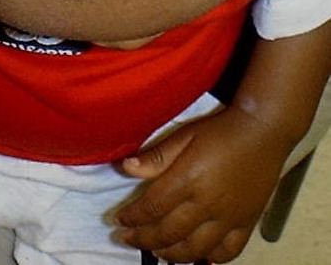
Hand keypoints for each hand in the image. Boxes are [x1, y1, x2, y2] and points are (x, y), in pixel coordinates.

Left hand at [115, 106, 293, 262]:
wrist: (262, 131)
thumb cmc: (220, 130)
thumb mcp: (184, 135)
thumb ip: (156, 156)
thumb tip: (125, 167)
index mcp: (188, 179)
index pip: (153, 207)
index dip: (133, 217)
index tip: (119, 220)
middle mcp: (208, 203)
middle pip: (169, 232)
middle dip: (144, 239)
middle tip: (127, 239)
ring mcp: (229, 217)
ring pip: (195, 249)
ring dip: (171, 254)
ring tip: (156, 251)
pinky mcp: (247, 223)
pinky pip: (228, 252)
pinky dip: (211, 259)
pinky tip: (198, 257)